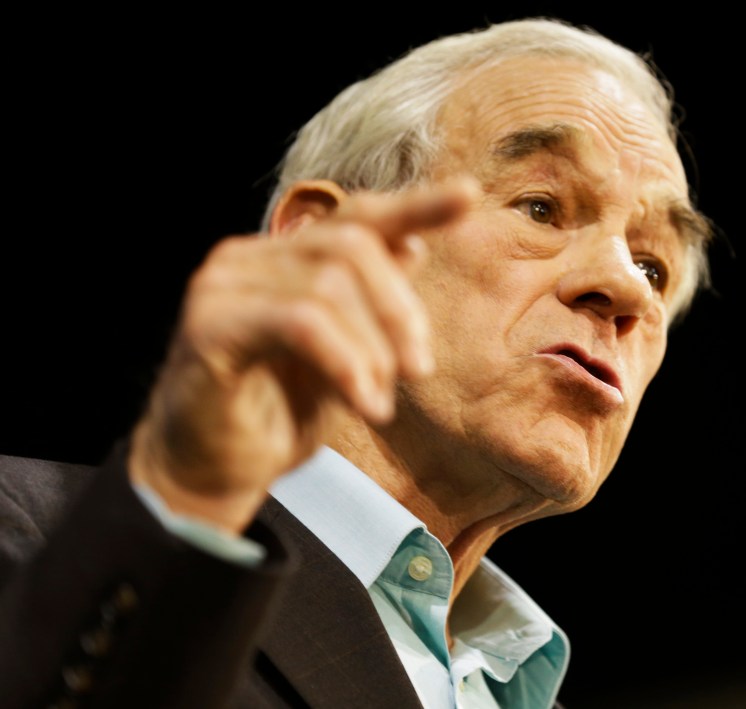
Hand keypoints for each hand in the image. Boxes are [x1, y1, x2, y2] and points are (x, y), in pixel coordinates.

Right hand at [128, 179, 477, 532]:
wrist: (210, 478)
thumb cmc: (277, 418)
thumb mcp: (344, 357)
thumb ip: (370, 304)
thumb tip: (414, 246)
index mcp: (283, 259)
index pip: (357, 217)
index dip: (416, 205)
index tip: (469, 196)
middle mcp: (249, 257)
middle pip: (351, 245)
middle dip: (400, 309)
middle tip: (419, 370)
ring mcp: (224, 284)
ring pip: (329, 284)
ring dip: (373, 349)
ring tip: (380, 402)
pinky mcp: (210, 323)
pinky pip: (302, 322)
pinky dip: (346, 363)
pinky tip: (364, 405)